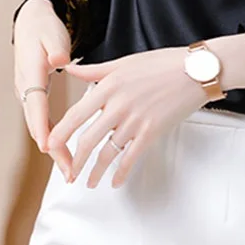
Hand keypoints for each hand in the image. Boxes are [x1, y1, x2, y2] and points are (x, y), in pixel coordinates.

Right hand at [12, 0, 73, 180]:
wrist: (31, 23)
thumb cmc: (44, 29)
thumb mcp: (52, 34)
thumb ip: (56, 48)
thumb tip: (60, 61)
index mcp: (31, 74)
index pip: (36, 104)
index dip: (42, 126)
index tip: (49, 147)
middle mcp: (26, 88)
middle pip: (37, 124)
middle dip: (53, 148)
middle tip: (70, 171)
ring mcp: (28, 94)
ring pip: (40, 126)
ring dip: (54, 148)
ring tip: (71, 170)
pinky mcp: (35, 97)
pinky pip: (43, 121)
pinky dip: (54, 137)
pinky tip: (65, 152)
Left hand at [47, 46, 210, 188]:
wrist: (194, 71)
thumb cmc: (161, 63)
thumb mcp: (124, 62)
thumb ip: (94, 69)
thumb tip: (69, 69)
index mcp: (109, 85)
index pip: (75, 115)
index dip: (60, 134)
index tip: (50, 147)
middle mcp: (118, 104)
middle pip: (87, 140)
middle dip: (74, 161)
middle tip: (68, 173)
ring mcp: (135, 120)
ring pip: (107, 153)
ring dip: (95, 172)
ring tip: (89, 182)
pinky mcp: (152, 131)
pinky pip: (130, 158)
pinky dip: (120, 173)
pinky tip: (115, 181)